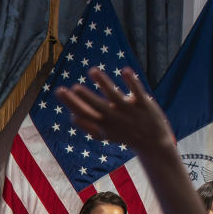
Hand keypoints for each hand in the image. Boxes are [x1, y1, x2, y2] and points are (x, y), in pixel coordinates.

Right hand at [55, 67, 171, 152]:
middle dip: (83, 97)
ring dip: (103, 83)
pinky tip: (124, 70)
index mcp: (101, 124)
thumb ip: (88, 126)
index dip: (70, 102)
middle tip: (72, 87)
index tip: (59, 90)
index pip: (82, 112)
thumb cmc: (125, 136)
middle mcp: (113, 117)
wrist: (153, 143)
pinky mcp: (144, 104)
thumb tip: (72, 117)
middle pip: (95, 106)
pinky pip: (137, 92)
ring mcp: (128, 110)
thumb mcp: (104, 135)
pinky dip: (131, 82)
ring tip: (92, 71)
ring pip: (114, 96)